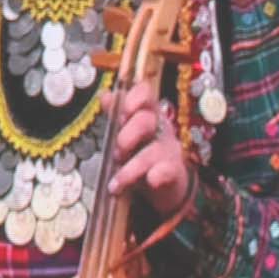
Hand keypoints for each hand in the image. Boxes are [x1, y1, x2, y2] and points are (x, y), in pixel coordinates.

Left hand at [107, 98, 194, 218]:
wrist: (164, 182)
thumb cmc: (142, 151)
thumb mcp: (127, 132)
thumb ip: (115, 114)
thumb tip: (105, 95)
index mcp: (147, 112)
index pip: (144, 94)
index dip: (133, 99)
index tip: (123, 111)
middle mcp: (159, 128)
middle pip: (145, 121)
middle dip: (126, 136)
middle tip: (116, 152)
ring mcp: (168, 150)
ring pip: (151, 152)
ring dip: (130, 168)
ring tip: (116, 183)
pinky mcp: (173, 172)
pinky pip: (166, 171)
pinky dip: (158, 176)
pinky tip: (151, 180)